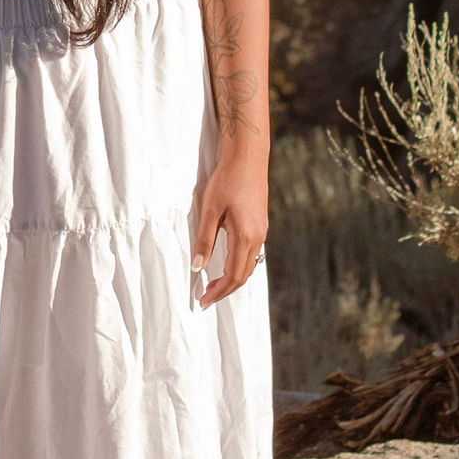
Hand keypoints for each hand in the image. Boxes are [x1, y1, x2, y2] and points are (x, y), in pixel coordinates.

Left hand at [192, 158, 267, 307]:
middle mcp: (257, 238)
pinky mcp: (261, 224)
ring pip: (250, 265)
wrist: (248, 157)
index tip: (204, 301)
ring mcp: (262, 231)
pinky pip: (253, 253)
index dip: (219, 292)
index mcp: (245, 237)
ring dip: (233, 278)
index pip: (233, 276)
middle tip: (206, 297)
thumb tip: (197, 268)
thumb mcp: (209, 210)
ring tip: (215, 284)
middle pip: (243, 275)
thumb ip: (204, 240)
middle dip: (225, 289)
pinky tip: (227, 262)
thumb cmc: (227, 180)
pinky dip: (240, 265)